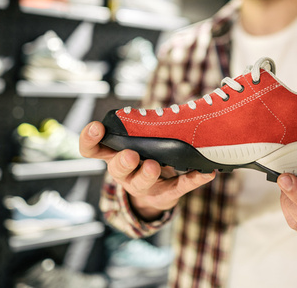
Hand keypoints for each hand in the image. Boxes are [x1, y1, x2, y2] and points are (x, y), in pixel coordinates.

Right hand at [79, 121, 215, 219]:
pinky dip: (194, 180)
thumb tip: (158, 101)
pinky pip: (181, 187)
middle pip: (117, 169)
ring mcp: (144, 185)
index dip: (89, 139)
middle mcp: (125, 173)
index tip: (97, 127)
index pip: (92, 149)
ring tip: (154, 166)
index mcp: (113, 156)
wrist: (155, 193)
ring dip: (148, 174)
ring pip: (142, 182)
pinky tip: (207, 173)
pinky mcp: (167, 194)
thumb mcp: (134, 143)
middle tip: (132, 155)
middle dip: (124, 161)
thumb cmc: (143, 157)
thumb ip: (138, 125)